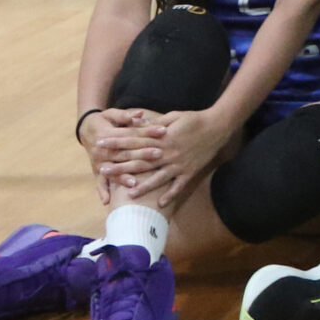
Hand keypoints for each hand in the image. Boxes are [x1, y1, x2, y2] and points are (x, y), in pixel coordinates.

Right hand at [81, 109, 162, 203]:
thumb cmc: (105, 120)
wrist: (86, 129)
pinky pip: (99, 182)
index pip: (131, 134)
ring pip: (113, 170)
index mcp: (107, 134)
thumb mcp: (113, 114)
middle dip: (142, 154)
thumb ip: (126, 115)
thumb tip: (140, 114)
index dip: (147, 131)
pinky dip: (102, 191)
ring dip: (123, 177)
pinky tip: (107, 201)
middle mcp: (102, 150)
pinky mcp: (97, 170)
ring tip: (135, 183)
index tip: (163, 131)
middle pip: (124, 153)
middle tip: (159, 154)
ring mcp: (98, 162)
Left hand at [113, 107, 234, 209]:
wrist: (219, 126)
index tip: (100, 144)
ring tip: (128, 193)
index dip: (116, 142)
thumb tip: (136, 123)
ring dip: (142, 186)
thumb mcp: (173, 116)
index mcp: (162, 138)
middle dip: (121, 166)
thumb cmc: (195, 119)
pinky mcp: (190, 171)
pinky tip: (161, 203)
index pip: (134, 140)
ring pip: (157, 178)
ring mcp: (179, 164)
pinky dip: (170, 194)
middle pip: (140, 161)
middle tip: (103, 170)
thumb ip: (154, 123)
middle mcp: (168, 153)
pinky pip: (179, 185)